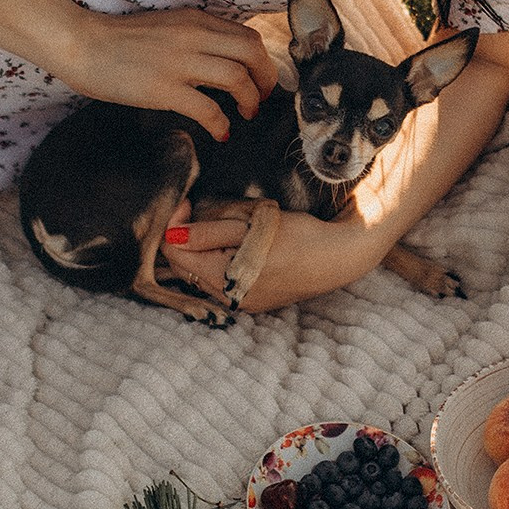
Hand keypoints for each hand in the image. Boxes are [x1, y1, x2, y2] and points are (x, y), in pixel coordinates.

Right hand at [56, 6, 278, 138]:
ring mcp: (179, 62)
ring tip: (246, 115)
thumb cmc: (119, 40)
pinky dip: (221, 124)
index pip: (247, 36)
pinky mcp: (163, 88)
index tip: (261, 80)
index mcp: (195, 21)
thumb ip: (195, 38)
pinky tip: (221, 133)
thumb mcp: (167, 27)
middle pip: (252, 53)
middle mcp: (193, 36)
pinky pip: (208, 108)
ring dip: (250, 100)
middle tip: (262, 99)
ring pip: (237, 78)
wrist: (80, 44)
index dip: (263, 61)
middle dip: (266, 79)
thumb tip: (223, 60)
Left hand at [158, 201, 381, 311]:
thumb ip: (208, 231)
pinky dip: (218, 263)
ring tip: (225, 230)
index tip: (189, 204)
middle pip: (184, 266)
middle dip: (186, 238)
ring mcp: (239, 304)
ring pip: (200, 275)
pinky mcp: (251, 304)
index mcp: (224, 277)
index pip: (175, 252)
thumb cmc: (298, 235)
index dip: (175, 224)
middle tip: (204, 212)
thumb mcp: (251, 225)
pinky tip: (237, 249)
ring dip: (202, 251)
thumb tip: (172, 234)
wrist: (336, 257)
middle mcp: (227, 298)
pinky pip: (220, 284)